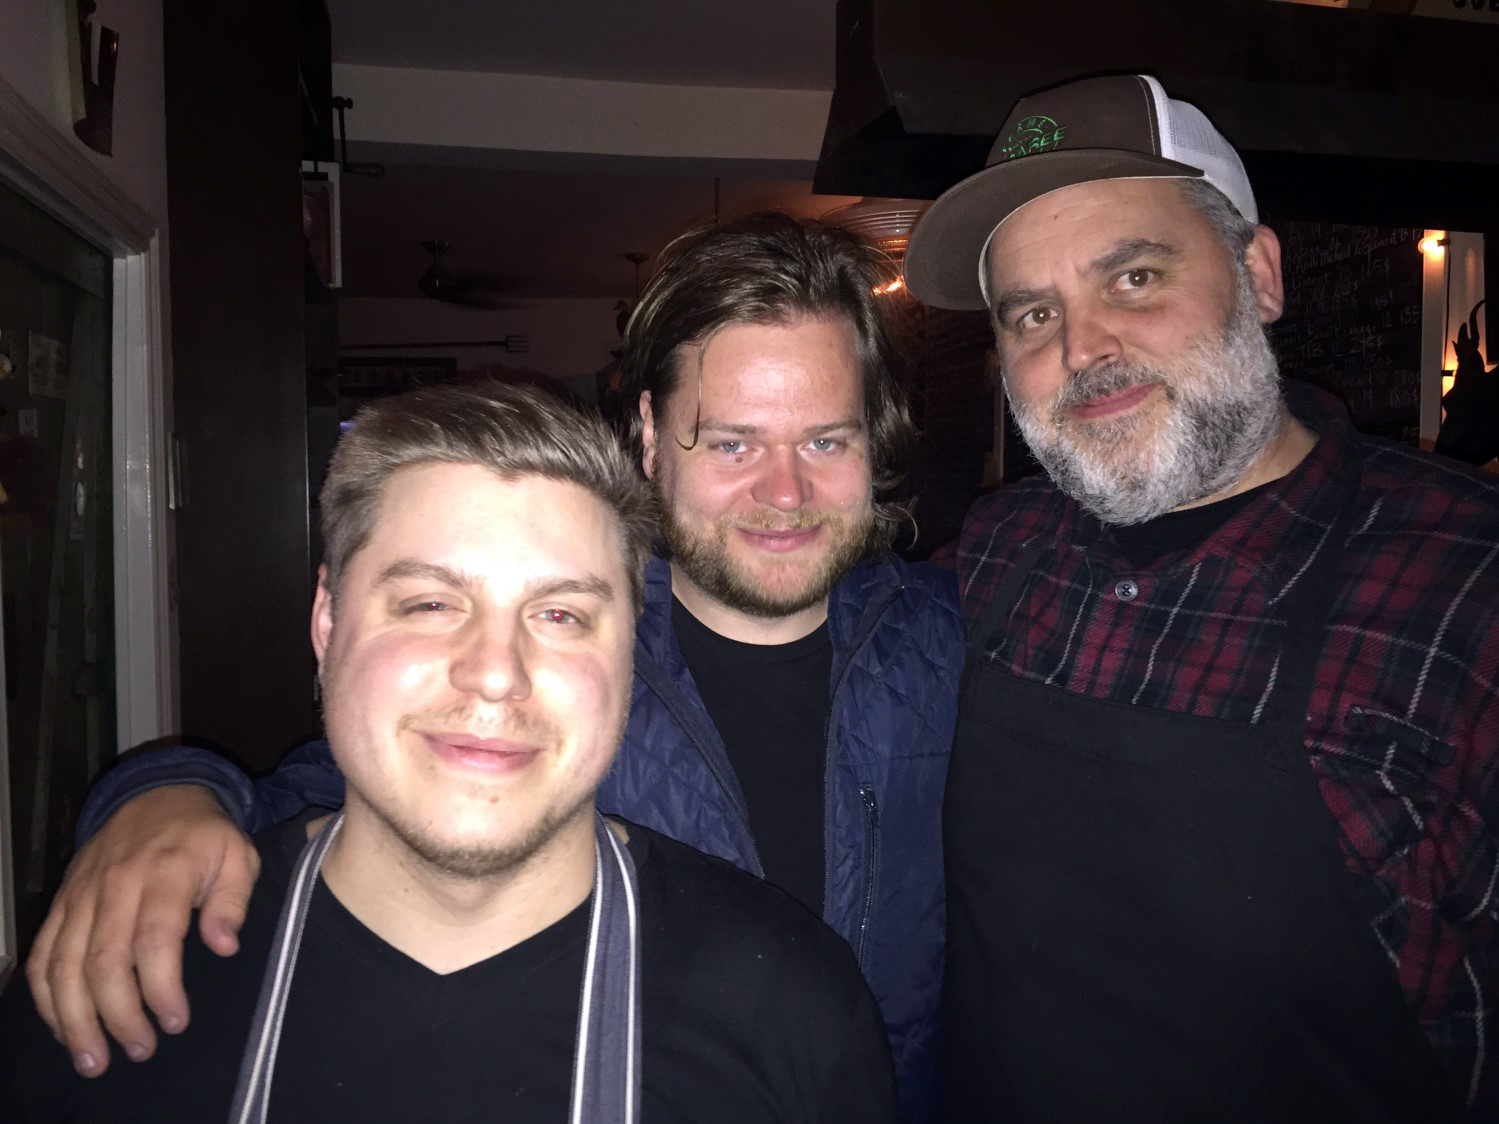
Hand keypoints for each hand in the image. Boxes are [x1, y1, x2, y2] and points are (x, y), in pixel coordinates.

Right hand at [25, 785, 260, 1076]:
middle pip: (103, 961)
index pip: (154, 940)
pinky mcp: (62, 903)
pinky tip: (63, 1027)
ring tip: (92, 1059)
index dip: (161, 988)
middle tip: (139, 1050)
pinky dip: (46, 996)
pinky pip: (42, 954)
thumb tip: (225, 947)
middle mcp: (116, 886)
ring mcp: (82, 895)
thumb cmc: (205, 834)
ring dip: (74, 1018)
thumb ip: (234, 901)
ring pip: (63, 964)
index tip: (175, 1022)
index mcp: (165, 873)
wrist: (158, 793)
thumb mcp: (238, 855)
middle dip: (118, 1015)